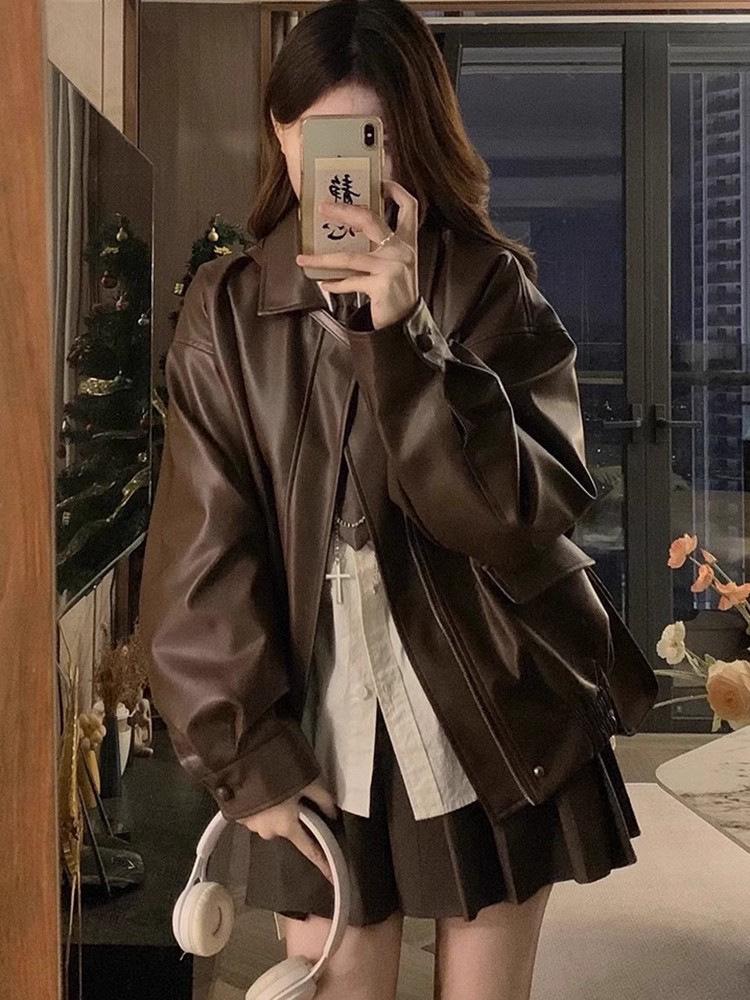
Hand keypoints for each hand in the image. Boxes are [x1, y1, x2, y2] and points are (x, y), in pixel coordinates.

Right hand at [235, 778, 338, 883]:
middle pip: (289, 829)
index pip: (309, 849)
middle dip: (293, 816)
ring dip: (276, 809)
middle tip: (295, 795)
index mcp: (287, 827)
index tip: (330, 877)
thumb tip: (332, 814)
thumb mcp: (309, 781)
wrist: (241, 760)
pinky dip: (262, 806)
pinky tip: (263, 790)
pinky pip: (257, 815)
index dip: (321, 861)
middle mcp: (268, 831)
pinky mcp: (239, 815)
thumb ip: (324, 800)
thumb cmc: (277, 771)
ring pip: (272, 821)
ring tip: (277, 788)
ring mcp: (251, 825)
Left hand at [295, 179, 418, 330]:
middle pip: (369, 219)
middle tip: (322, 208)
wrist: (405, 324)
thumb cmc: (395, 293)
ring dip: (322, 258)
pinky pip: (350, 281)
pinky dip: (335, 284)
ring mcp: (392, 267)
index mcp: (408, 242)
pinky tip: (323, 284)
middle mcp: (402, 250)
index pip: (409, 206)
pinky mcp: (381, 285)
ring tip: (304, 258)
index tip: (378, 181)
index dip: (395, 190)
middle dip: (343, 210)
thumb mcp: (395, 265)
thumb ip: (381, 248)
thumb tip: (347, 232)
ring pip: (350, 256)